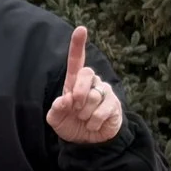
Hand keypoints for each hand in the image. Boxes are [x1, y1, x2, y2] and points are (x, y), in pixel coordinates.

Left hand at [46, 25, 122, 143]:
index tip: (81, 29)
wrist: (88, 142)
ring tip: (85, 119)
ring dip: (84, 114)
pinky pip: (102, 110)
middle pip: (87, 74)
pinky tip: (93, 125)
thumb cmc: (71, 125)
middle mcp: (91, 83)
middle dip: (78, 93)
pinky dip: (93, 122)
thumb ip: (55, 110)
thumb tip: (64, 100)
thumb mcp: (56, 120)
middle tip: (76, 108)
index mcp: (74, 82)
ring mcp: (104, 91)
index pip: (76, 61)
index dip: (78, 45)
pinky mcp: (115, 103)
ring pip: (93, 96)